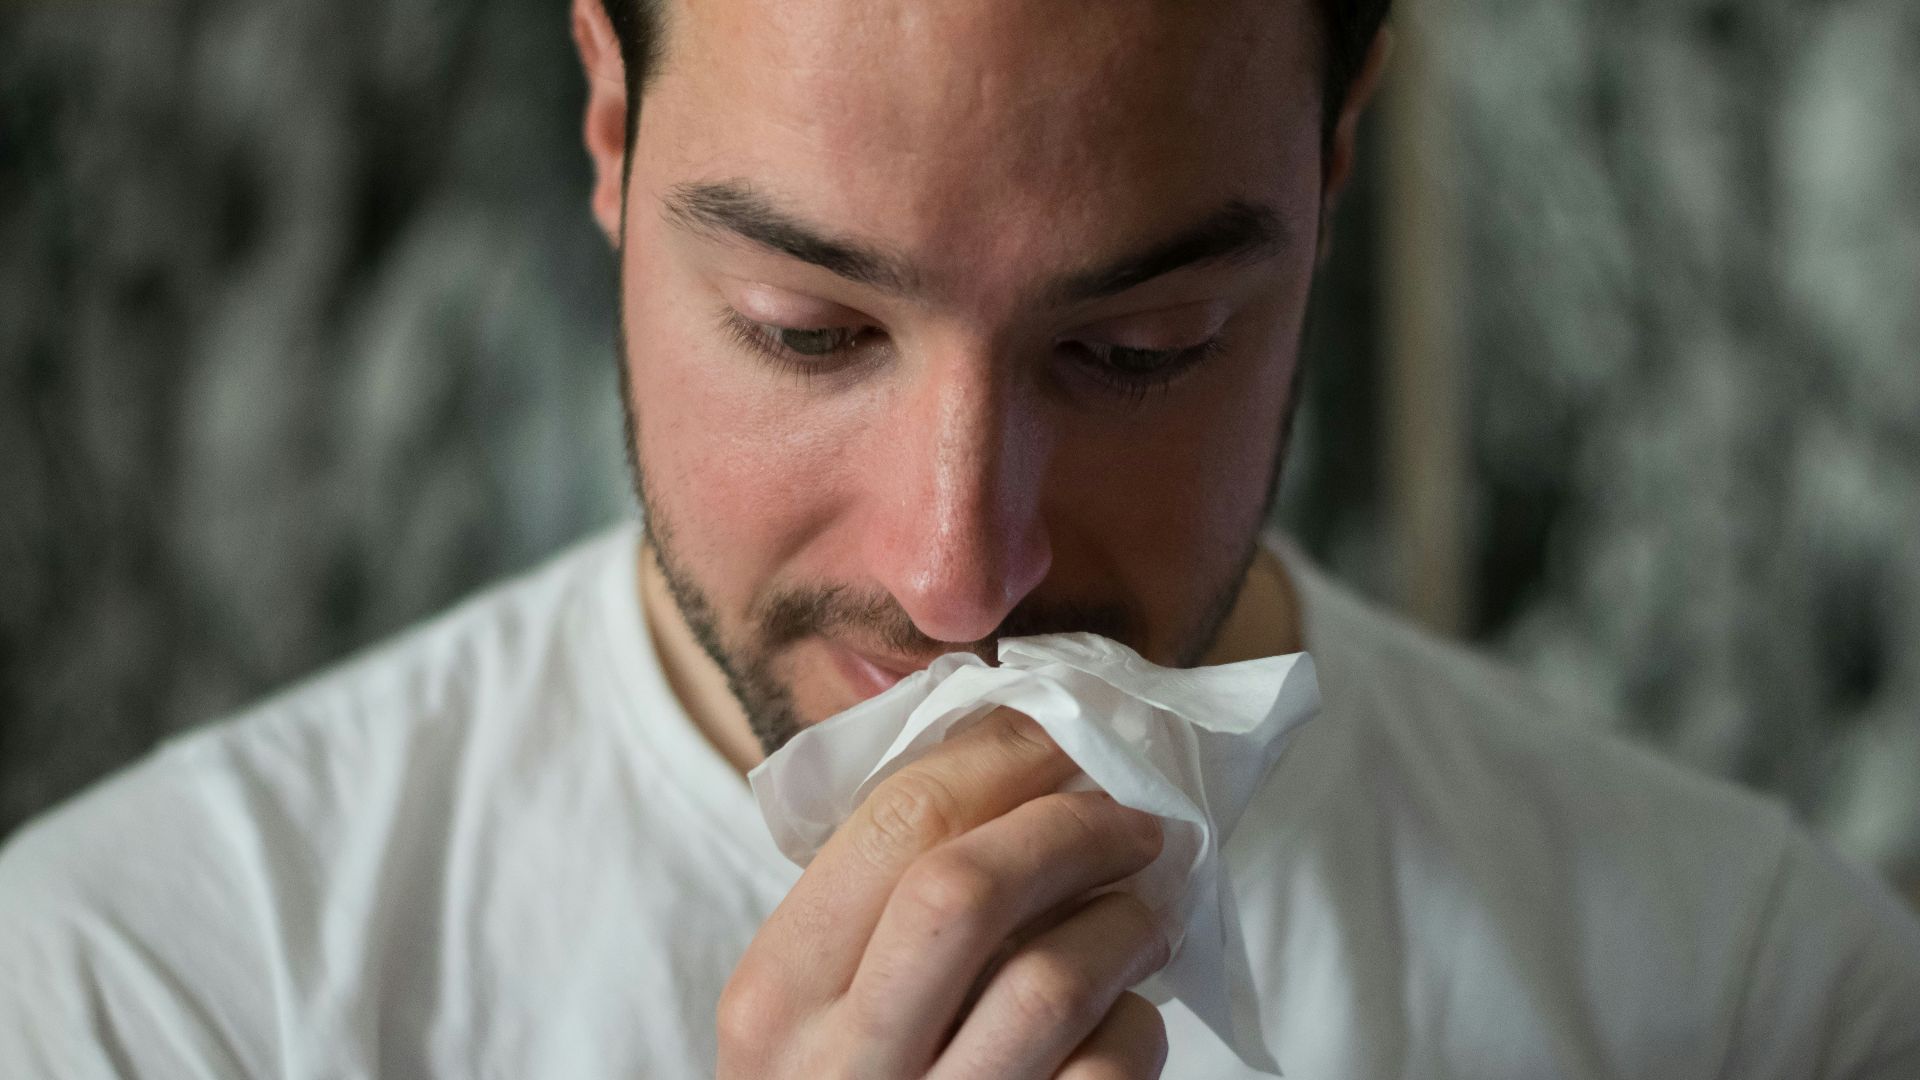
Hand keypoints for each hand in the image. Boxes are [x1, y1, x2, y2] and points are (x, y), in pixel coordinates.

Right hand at [718, 707, 1170, 1078]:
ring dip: (1126, 921)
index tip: (1065, 736)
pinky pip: (1107, 1072)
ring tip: (1151, 906)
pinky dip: (1138, 1028)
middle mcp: (836, 1066)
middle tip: (1134, 818)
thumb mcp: (813, 1013)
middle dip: (1071, 828)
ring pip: (1052, 982)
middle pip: (966, 888)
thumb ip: (877, 907)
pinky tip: (1129, 1017)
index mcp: (775, 996)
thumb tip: (1017, 763)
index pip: (895, 822)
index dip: (1003, 757)